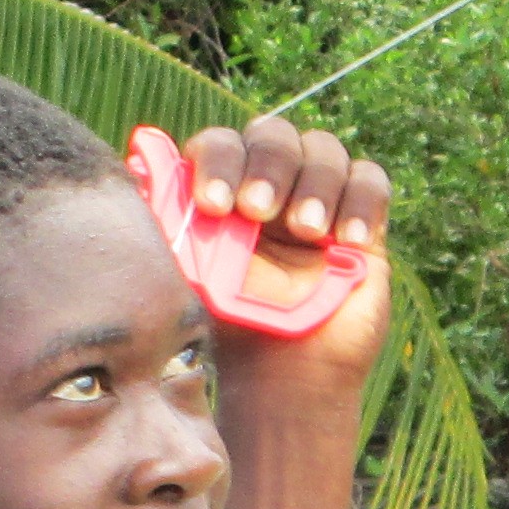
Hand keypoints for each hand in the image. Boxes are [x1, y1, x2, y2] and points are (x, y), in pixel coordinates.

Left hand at [183, 115, 393, 396]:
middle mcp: (271, 182)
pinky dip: (361, 201)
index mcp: (226, 184)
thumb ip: (167, 216)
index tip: (214, 206)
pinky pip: (370, 181)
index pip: (223, 144)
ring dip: (316, 184)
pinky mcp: (360, 220)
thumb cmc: (230, 323)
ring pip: (324, 150)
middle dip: (268, 166)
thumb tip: (138, 158)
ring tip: (308, 233)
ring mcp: (318, 197)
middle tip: (260, 212)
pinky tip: (346, 240)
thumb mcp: (189, 270)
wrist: (282, 373)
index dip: (219, 162)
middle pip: (275, 135)